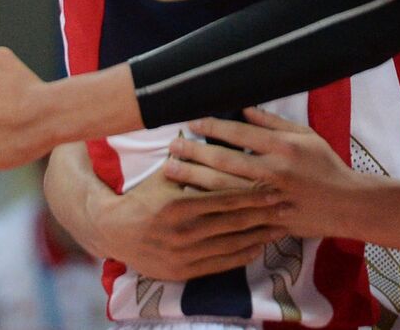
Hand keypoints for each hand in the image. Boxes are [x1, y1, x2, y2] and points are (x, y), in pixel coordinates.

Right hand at [83, 162, 287, 280]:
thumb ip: (190, 158)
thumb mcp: (164, 175)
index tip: (276, 189)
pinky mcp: (181, 272)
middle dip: (263, 214)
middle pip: (233, 223)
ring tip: (281, 227)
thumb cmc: (143, 196)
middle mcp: (182, 233)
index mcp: (179, 206)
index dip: (254, 195)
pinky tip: (258, 247)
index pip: (225, 199)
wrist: (112, 231)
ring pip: (230, 245)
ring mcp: (182, 255)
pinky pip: (219, 265)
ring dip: (258, 236)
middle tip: (287, 206)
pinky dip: (241, 256)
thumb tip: (215, 128)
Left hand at [166, 108, 362, 238]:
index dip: (212, 126)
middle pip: (223, 160)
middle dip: (193, 152)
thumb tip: (244, 110)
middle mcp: (272, 172)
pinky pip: (231, 211)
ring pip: (221, 187)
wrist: (345, 203)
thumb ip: (274, 124)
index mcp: (282, 148)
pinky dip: (209, 204)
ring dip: (192, 177)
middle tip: (171, 146)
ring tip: (170, 169)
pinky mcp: (265, 219)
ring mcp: (267, 198)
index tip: (192, 122)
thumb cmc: (325, 165)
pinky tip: (190, 198)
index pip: (239, 133)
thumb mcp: (306, 136)